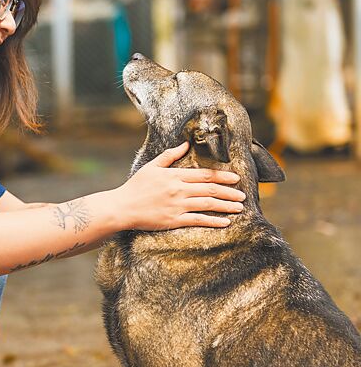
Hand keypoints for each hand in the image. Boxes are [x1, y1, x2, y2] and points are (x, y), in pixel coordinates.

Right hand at [118, 142, 244, 230]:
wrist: (122, 207)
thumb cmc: (135, 186)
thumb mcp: (152, 167)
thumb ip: (170, 156)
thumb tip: (185, 144)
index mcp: (175, 176)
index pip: (204, 175)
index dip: (222, 176)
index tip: (236, 178)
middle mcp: (179, 190)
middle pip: (210, 189)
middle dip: (229, 192)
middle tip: (243, 195)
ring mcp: (177, 206)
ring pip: (207, 204)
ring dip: (226, 206)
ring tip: (239, 207)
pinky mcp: (174, 220)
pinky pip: (198, 220)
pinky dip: (213, 221)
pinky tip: (225, 222)